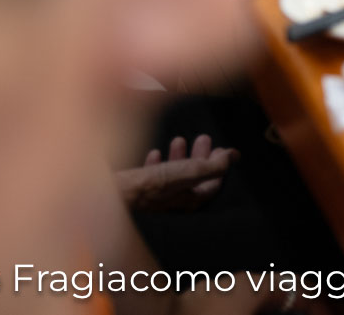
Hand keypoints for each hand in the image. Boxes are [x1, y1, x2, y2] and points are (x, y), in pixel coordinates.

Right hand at [114, 134, 236, 213]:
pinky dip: (157, 164)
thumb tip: (234, 157)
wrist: (109, 195)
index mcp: (188, 202)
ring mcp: (155, 200)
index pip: (212, 187)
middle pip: (193, 179)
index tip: (221, 149)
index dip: (220, 167)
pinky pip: (152, 178)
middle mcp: (174, 204)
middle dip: (200, 157)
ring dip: (179, 157)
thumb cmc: (150, 185)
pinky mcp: (138, 194)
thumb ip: (212, 166)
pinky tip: (155, 154)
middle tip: (203, 138)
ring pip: (173, 176)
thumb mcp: (187, 172)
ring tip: (179, 139)